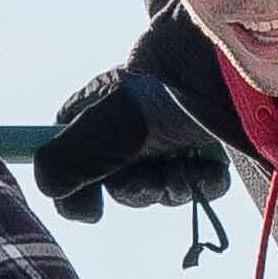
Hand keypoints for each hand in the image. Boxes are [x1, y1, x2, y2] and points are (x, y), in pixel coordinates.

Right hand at [34, 66, 231, 224]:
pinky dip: (205, 182)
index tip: (95, 211)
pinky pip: (202, 185)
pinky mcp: (209, 144)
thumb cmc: (160, 93)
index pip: (69, 165)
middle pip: (121, 188)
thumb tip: (52, 192)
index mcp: (94, 119)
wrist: (225, 67)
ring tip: (182, 166)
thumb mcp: (103, 127)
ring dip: (171, 188)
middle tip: (151, 175)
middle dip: (138, 191)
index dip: (79, 193)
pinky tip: (208, 164)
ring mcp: (171, 137)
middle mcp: (130, 129)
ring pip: (163, 191)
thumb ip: (65, 162)